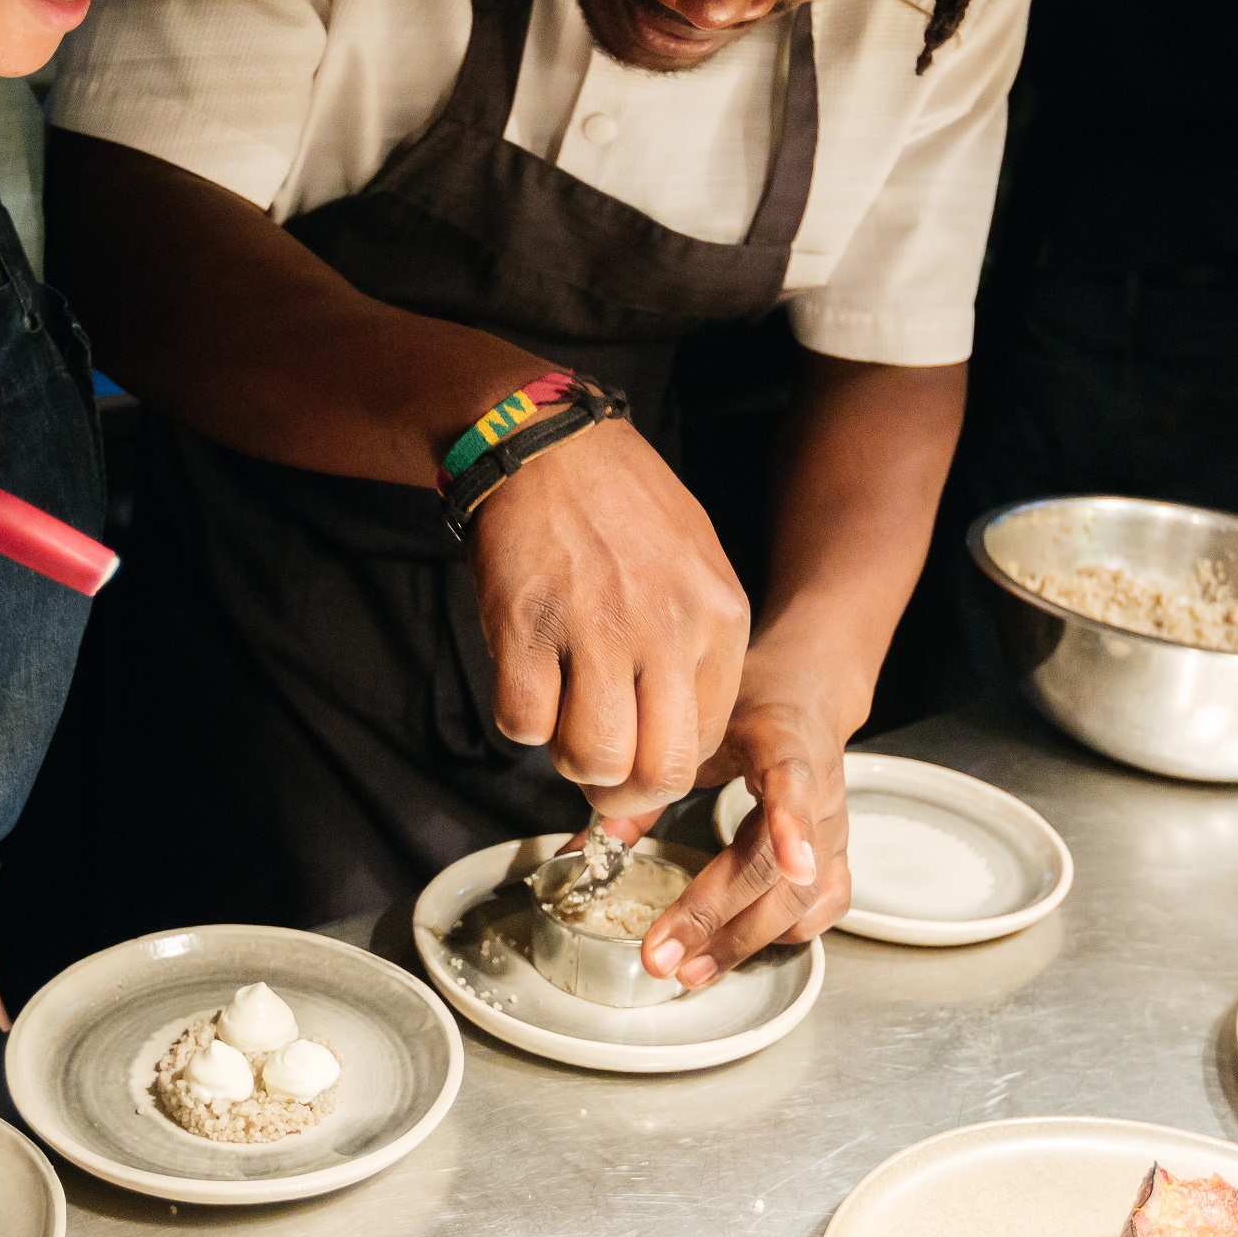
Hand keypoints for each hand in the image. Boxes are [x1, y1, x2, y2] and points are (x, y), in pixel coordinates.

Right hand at [469, 418, 749, 813]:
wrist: (547, 444)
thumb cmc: (620, 505)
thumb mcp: (695, 564)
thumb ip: (695, 648)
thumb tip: (676, 736)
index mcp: (718, 616)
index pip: (704, 743)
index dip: (663, 766)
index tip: (637, 756)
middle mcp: (666, 628)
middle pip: (656, 771)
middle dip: (622, 792)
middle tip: (599, 776)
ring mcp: (596, 629)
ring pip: (590, 759)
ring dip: (567, 757)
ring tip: (561, 720)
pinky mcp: (526, 626)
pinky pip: (523, 724)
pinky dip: (520, 717)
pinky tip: (527, 678)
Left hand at [595, 699, 850, 987]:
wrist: (811, 693)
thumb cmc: (753, 707)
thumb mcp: (698, 730)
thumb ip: (650, 788)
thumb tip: (583, 851)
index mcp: (785, 747)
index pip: (794, 787)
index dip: (793, 828)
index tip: (793, 868)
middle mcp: (820, 795)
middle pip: (778, 869)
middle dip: (718, 919)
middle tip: (664, 955)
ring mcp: (834, 831)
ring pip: (800, 901)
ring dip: (742, 941)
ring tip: (690, 971)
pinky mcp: (837, 856)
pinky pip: (821, 908)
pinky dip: (779, 936)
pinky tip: (736, 952)